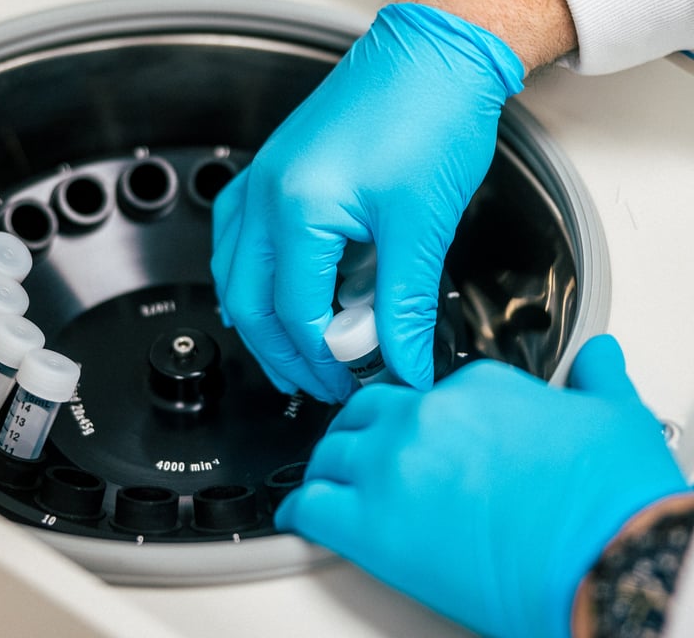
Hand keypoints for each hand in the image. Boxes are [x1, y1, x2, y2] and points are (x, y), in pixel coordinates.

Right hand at [211, 3, 523, 401]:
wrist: (435, 52)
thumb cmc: (430, 116)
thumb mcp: (421, 225)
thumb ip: (405, 304)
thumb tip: (406, 361)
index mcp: (296, 208)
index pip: (296, 313)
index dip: (326, 360)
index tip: (357, 382)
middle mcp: (264, 194)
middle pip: (249, 302)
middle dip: (282, 353)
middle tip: (318, 385)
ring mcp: (263, 179)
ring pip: (235, 273)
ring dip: (261, 320)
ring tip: (296, 352)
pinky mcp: (275, 170)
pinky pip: (241, 238)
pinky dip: (255, 277)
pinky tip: (278, 290)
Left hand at [274, 335, 687, 637]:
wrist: (612, 560)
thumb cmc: (614, 499)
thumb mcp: (616, 417)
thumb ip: (596, 379)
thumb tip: (598, 357)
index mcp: (474, 385)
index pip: (428, 388)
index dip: (425, 415)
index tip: (428, 434)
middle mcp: (425, 415)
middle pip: (367, 412)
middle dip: (361, 429)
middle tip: (365, 450)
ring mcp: (393, 465)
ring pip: (332, 453)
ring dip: (329, 467)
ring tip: (332, 482)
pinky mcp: (373, 525)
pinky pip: (312, 507)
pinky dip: (301, 511)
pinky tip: (302, 517)